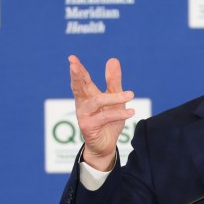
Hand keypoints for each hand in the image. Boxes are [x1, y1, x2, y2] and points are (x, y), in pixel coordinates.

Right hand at [68, 55, 134, 170]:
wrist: (106, 145)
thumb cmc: (108, 121)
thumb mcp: (114, 99)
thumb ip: (113, 81)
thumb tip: (112, 59)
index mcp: (87, 95)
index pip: (82, 80)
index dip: (77, 69)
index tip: (71, 58)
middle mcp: (83, 104)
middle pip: (78, 87)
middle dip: (76, 76)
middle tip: (73, 65)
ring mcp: (84, 115)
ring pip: (97, 101)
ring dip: (114, 97)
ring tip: (131, 94)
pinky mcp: (88, 127)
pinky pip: (105, 118)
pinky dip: (119, 114)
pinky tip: (131, 112)